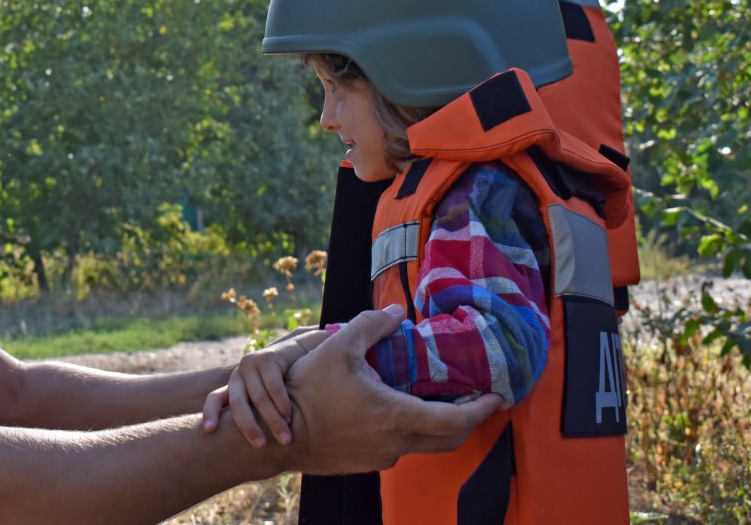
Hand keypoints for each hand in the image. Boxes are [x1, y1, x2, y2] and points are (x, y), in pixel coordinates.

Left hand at [201, 328, 327, 446]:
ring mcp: (251, 364)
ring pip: (259, 398)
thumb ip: (254, 414)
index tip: (208, 431)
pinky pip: (274, 386)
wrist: (299, 354)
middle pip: (238, 404)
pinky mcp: (267, 358)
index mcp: (233, 386)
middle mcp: (238, 375)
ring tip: (285, 438)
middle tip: (260, 445)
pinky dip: (282, 403)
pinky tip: (289, 416)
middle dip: (249, 427)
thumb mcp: (264, 397)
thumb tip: (247, 452)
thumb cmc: (282, 383)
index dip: (209, 413)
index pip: (214, 399)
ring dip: (273, 420)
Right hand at [284, 306, 501, 474]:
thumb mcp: (338, 348)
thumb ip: (370, 325)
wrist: (279, 435)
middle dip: (470, 420)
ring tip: (436, 399)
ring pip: (423, 444)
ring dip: (436, 424)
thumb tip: (396, 312)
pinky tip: (396, 411)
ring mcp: (383, 457)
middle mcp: (397, 443)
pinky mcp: (368, 463)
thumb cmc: (308, 392)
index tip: (497, 396)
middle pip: (450, 439)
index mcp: (397, 415)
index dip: (482, 409)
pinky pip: (399, 447)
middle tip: (478, 400)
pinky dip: (409, 430)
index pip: (457, 420)